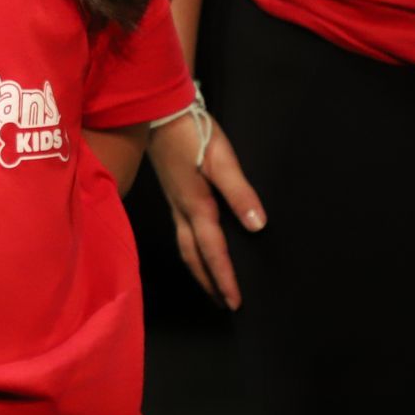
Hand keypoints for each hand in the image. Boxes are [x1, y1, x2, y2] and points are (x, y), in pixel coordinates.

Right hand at [147, 113, 264, 309]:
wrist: (156, 111)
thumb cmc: (192, 133)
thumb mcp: (222, 160)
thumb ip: (240, 193)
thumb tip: (258, 227)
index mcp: (197, 206)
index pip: (213, 251)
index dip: (225, 278)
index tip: (235, 303)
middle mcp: (182, 210)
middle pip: (192, 256)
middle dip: (208, 281)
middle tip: (222, 303)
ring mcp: (174, 202)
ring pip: (184, 246)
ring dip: (198, 268)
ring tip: (211, 283)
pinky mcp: (173, 193)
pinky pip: (182, 232)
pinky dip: (191, 250)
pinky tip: (198, 246)